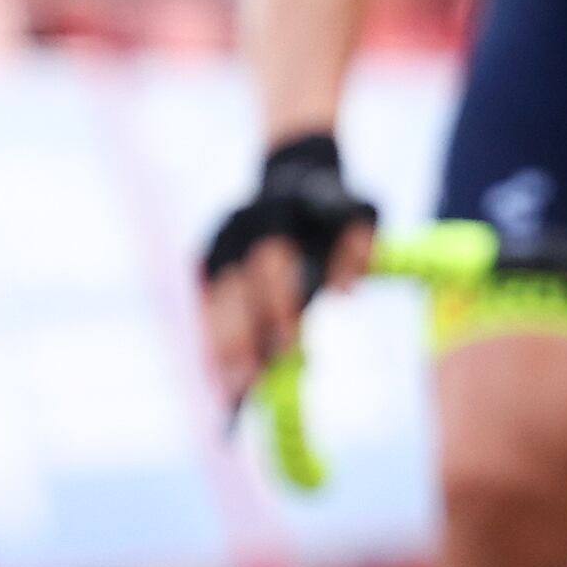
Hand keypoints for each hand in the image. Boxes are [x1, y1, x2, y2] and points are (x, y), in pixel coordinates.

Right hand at [197, 133, 374, 404]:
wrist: (295, 174)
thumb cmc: (334, 208)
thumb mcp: (360, 216)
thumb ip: (358, 248)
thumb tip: (344, 294)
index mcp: (275, 213)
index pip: (272, 264)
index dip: (277, 305)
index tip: (287, 345)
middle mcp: (238, 229)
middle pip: (234, 290)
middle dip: (240, 338)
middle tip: (250, 383)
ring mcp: (217, 245)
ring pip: (213, 303)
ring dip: (219, 347)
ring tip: (228, 392)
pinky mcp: (206, 261)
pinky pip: (206, 307)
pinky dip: (211, 340)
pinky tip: (219, 376)